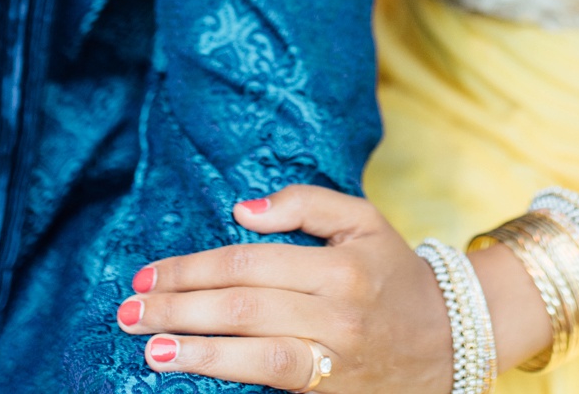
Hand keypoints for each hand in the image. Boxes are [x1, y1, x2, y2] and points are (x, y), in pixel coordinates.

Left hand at [116, 185, 452, 391]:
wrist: (449, 339)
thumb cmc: (393, 274)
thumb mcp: (363, 220)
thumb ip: (305, 204)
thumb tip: (242, 210)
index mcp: (343, 264)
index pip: (252, 262)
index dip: (195, 268)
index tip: (149, 273)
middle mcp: (339, 312)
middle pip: (244, 305)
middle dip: (180, 306)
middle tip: (128, 308)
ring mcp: (335, 358)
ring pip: (255, 351)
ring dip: (194, 347)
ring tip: (147, 344)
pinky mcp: (329, 392)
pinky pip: (270, 380)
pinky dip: (224, 372)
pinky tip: (186, 367)